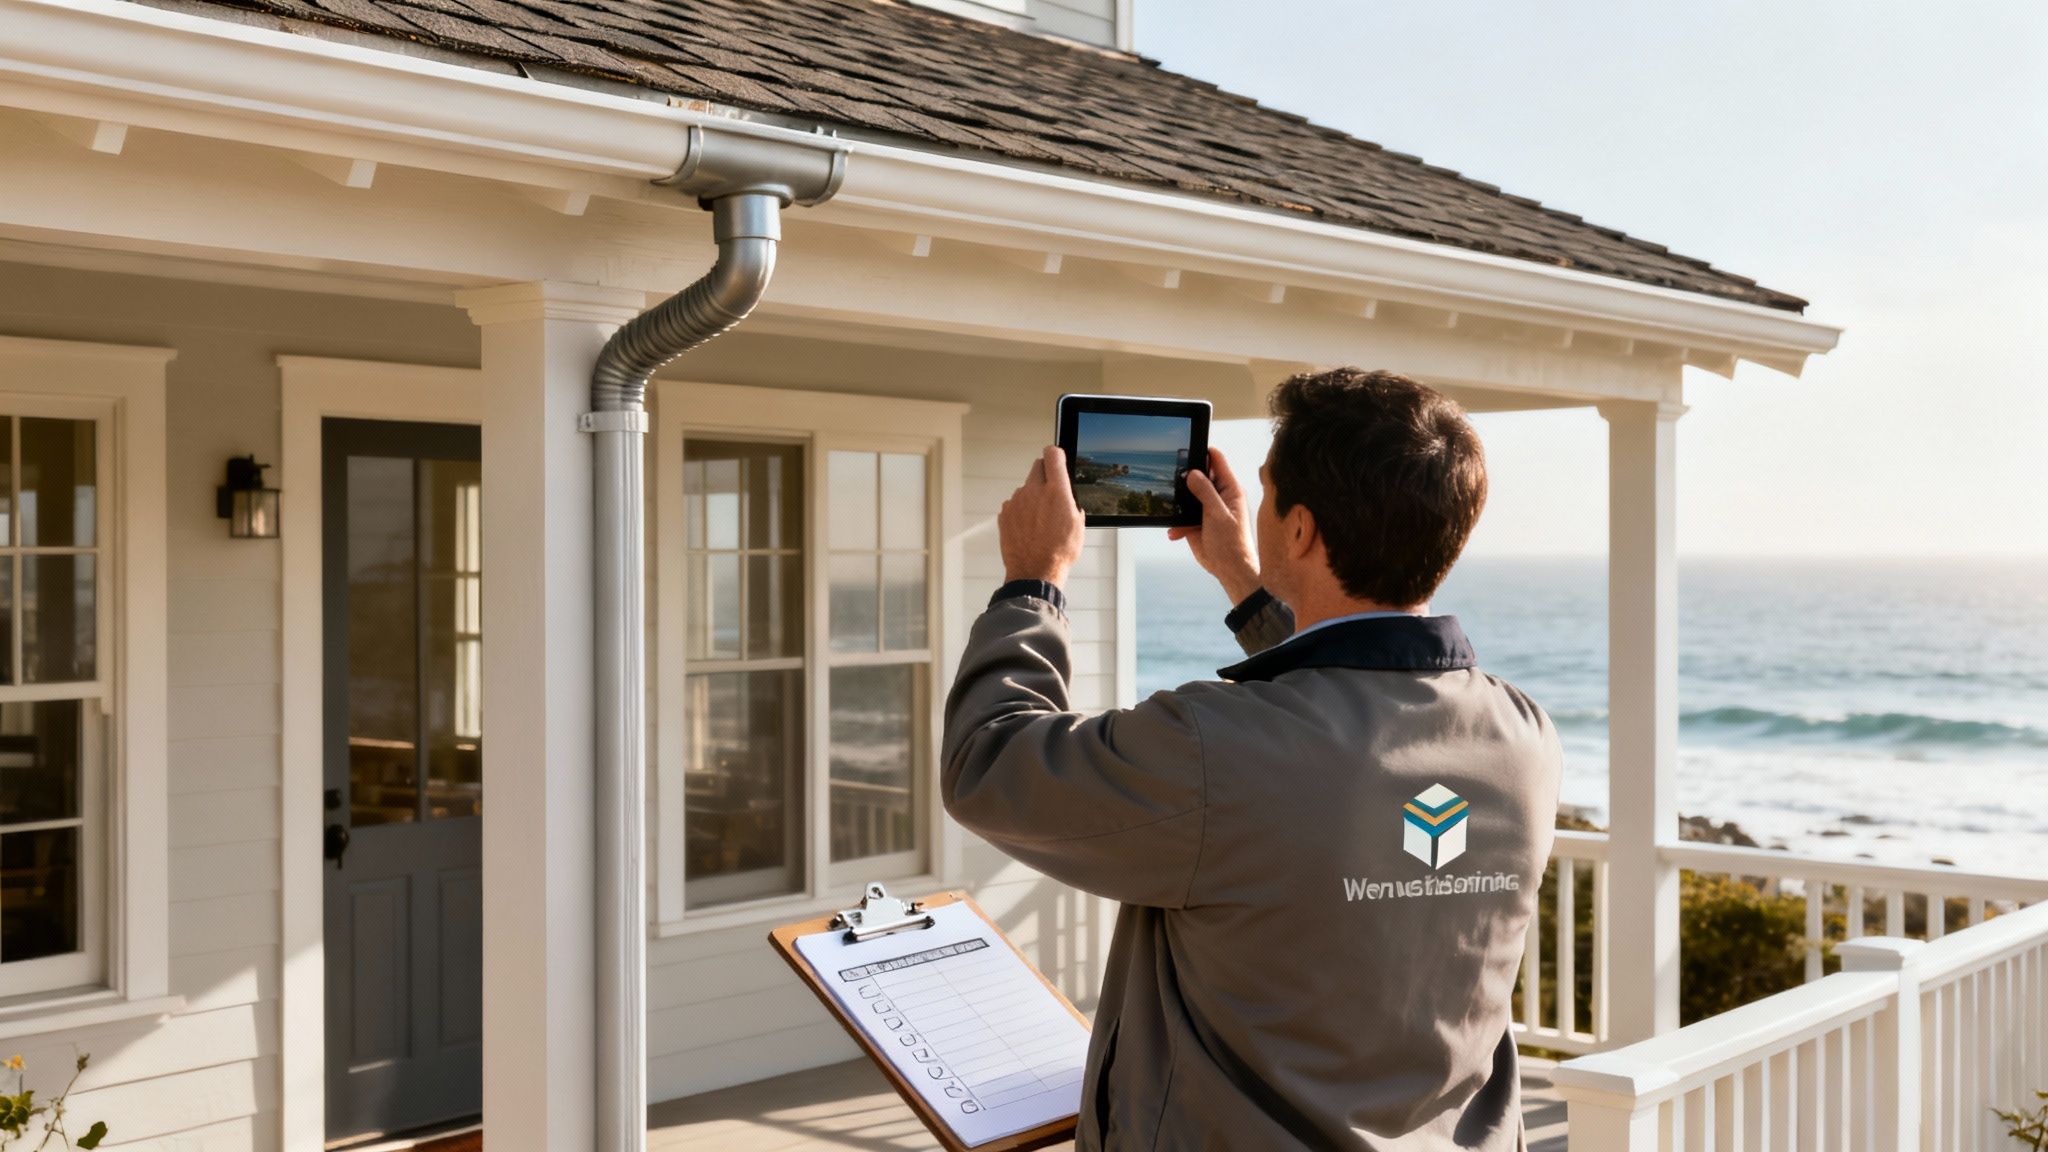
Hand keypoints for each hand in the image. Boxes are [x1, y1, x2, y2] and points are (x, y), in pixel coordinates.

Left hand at [999, 446, 1086, 586]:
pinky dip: (1021, 511)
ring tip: (1041, 520)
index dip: (1056, 455)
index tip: (1056, 458)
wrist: (1035, 571)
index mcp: (1056, 491)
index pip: (1052, 455)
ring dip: (1033, 497)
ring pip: (1026, 488)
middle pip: (1037, 467)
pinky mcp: (1005, 513)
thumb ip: (1071, 501)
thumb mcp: (1078, 524)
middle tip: (1051, 491)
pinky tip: (1029, 528)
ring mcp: (1016, 501)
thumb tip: (1067, 496)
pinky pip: (1015, 504)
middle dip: (1045, 474)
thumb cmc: (1058, 552)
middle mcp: (1033, 491)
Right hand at [1166, 445, 1259, 602]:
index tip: (1188, 448)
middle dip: (1184, 478)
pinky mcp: (1195, 523)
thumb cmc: (1232, 544)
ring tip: (1173, 509)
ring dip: (1178, 502)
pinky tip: (1175, 531)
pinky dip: (1176, 523)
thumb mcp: (1218, 514)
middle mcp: (1217, 496)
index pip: (1217, 461)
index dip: (1203, 452)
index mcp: (1229, 490)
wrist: (1228, 569)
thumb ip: (1206, 493)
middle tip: (1172, 480)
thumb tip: (1193, 473)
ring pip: (1186, 496)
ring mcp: (1205, 509)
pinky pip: (1180, 516)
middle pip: (1198, 477)